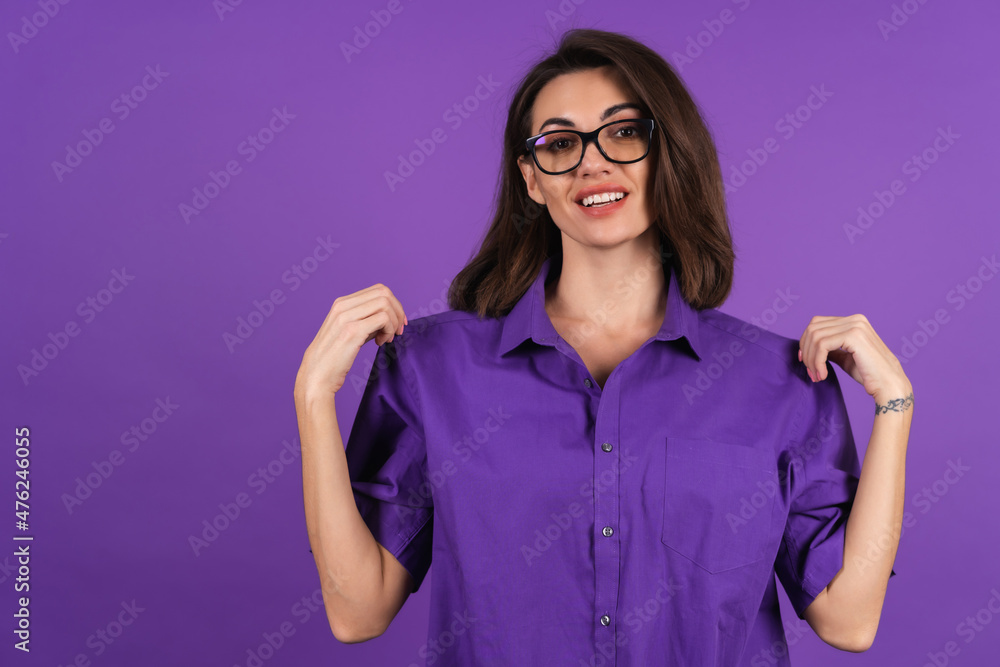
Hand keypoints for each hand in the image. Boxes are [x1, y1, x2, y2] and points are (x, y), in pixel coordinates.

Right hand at [295, 284, 407, 397]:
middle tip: (398, 330)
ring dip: (394, 321)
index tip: (397, 323)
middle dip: (398, 311)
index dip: (394, 304)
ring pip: (385, 303)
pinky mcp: (352, 330)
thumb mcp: (351, 332)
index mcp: (341, 304)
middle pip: (384, 292)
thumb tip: (391, 316)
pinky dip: (389, 330)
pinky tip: (381, 343)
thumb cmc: (334, 358)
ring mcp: (346, 317)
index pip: (377, 290)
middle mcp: (342, 306)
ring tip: (387, 338)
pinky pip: (383, 318)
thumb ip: (367, 320)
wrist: (316, 376)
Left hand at [797, 314, 911, 404]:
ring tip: (817, 376)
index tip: (805, 362)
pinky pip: (822, 345)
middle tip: (811, 372)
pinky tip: (823, 375)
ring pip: (815, 337)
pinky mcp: (854, 336)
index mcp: (853, 322)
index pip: (817, 324)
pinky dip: (817, 362)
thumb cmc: (870, 375)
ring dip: (811, 360)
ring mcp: (855, 325)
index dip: (806, 342)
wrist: (889, 386)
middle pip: (813, 328)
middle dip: (807, 351)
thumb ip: (831, 349)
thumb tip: (811, 347)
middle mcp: (855, 320)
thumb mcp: (846, 358)